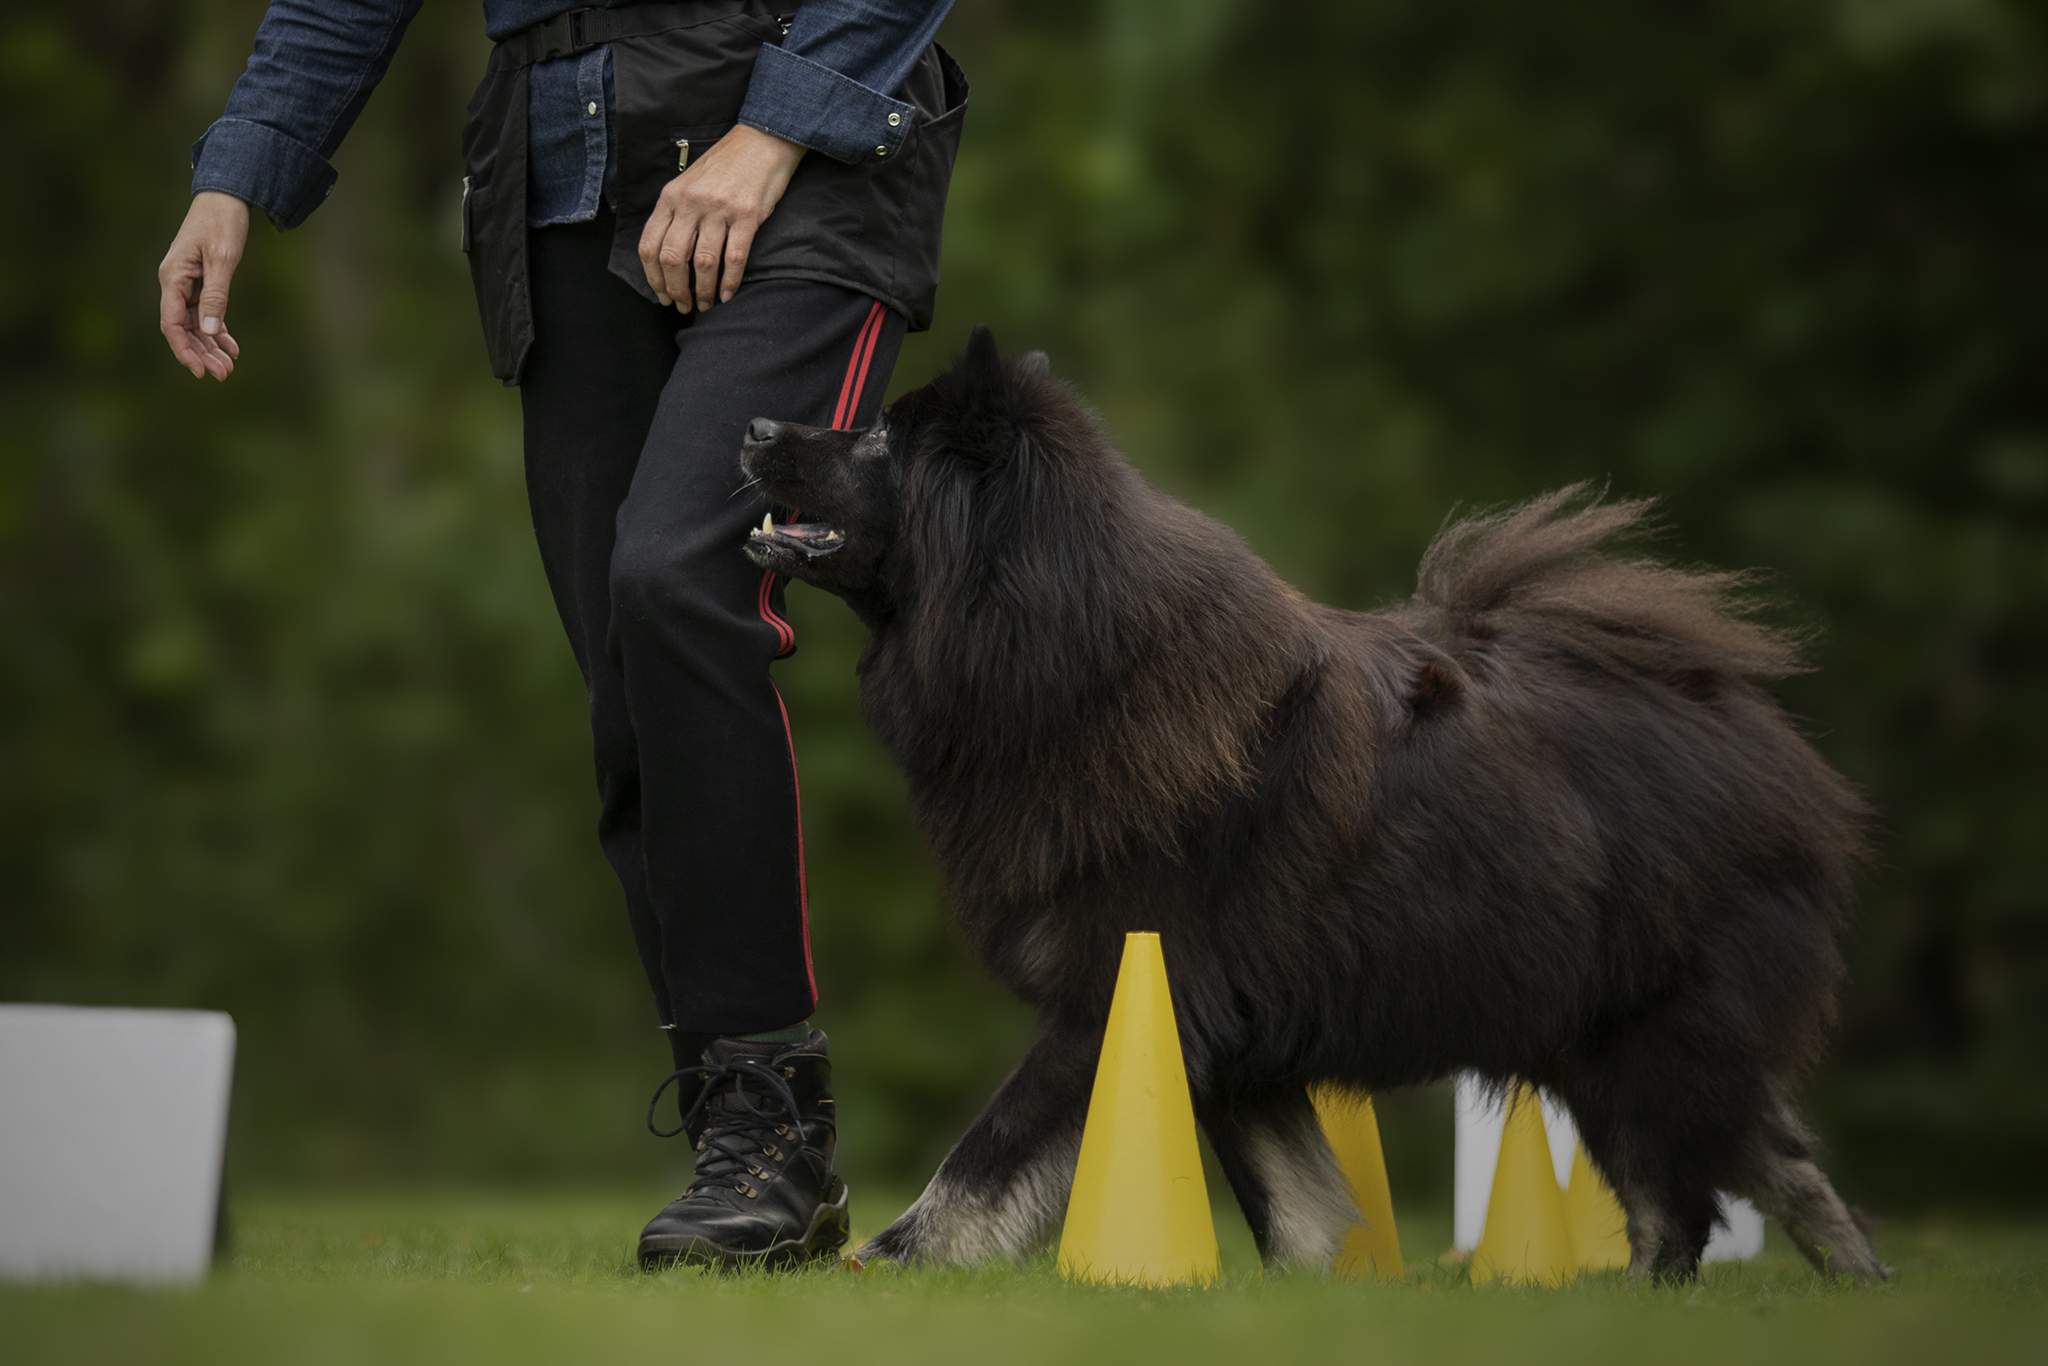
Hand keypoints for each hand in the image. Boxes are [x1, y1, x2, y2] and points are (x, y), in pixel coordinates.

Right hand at [159, 191, 249, 380]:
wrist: (225, 198)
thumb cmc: (222, 223)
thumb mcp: (223, 259)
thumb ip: (217, 295)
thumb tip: (210, 332)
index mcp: (173, 278)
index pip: (172, 323)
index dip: (184, 350)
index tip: (200, 372)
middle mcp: (175, 283)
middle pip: (183, 329)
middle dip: (201, 354)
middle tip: (223, 376)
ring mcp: (187, 284)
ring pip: (195, 324)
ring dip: (210, 347)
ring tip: (228, 368)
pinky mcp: (201, 283)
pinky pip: (206, 314)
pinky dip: (218, 332)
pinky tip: (232, 348)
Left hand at [639, 125, 804, 312]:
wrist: (761, 140)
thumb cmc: (726, 165)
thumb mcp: (689, 182)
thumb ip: (676, 211)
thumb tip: (667, 253)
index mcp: (671, 196)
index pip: (651, 244)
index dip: (654, 277)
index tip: (662, 295)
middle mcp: (691, 203)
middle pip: (673, 258)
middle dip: (676, 290)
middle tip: (684, 306)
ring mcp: (719, 209)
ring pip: (703, 263)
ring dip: (703, 291)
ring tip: (706, 304)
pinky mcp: (747, 216)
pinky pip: (734, 258)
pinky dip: (730, 282)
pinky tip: (728, 295)